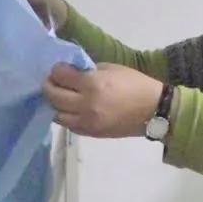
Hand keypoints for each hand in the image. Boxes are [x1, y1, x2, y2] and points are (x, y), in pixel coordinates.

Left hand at [42, 63, 163, 138]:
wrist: (153, 111)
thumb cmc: (135, 84)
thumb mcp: (112, 69)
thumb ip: (89, 70)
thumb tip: (72, 72)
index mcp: (93, 85)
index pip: (61, 76)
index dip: (56, 70)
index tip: (57, 68)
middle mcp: (86, 105)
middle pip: (54, 96)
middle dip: (49, 86)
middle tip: (51, 81)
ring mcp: (87, 122)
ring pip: (57, 115)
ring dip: (54, 104)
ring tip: (58, 97)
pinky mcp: (91, 133)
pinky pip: (69, 126)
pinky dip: (65, 116)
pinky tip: (68, 109)